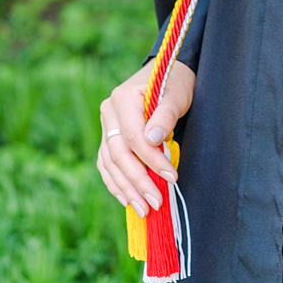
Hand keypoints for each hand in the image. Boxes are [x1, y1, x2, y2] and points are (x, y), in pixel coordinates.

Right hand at [98, 58, 191, 214]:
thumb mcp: (176, 94)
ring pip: (110, 164)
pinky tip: (127, 199)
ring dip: (126, 188)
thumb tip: (152, 140)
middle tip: (155, 203)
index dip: (151, 160)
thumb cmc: (176, 82)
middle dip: (137, 182)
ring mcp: (106, 126)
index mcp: (122, 100)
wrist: (167, 73)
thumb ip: (165, 115)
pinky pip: (107, 165)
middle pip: (118, 155)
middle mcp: (108, 114)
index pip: (134, 138)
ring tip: (143, 209)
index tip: (171, 176)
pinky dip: (116, 183)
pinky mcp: (109, 137)